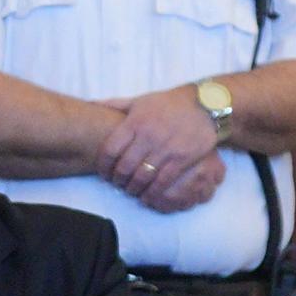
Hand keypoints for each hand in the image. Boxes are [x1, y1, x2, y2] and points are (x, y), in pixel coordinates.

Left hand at [96, 86, 220, 204]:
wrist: (205, 105)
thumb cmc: (169, 104)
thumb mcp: (141, 101)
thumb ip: (116, 104)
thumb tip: (91, 104)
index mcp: (135, 122)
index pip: (110, 150)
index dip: (103, 166)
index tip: (104, 174)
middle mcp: (148, 136)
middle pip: (124, 167)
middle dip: (118, 181)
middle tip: (119, 185)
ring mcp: (166, 148)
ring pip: (142, 177)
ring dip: (134, 188)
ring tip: (133, 191)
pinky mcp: (182, 158)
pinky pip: (163, 181)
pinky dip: (153, 192)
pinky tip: (149, 195)